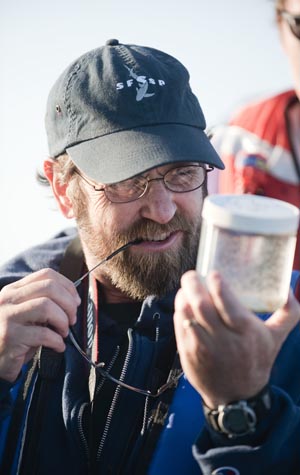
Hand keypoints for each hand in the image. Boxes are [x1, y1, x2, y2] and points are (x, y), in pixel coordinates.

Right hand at [0, 268, 80, 381]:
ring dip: (62, 321)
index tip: (76, 301)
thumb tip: (73, 300)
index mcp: (14, 290)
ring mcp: (7, 317)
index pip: (46, 274)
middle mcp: (8, 299)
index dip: (67, 286)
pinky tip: (58, 347)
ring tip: (63, 332)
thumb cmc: (14, 337)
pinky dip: (57, 341)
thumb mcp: (25, 314)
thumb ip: (42, 302)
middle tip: (72, 319)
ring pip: (46, 306)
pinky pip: (43, 334)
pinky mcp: (10, 337)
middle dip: (68, 303)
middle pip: (49, 287)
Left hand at [174, 270, 299, 407]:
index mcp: (246, 333)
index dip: (218, 286)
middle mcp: (224, 341)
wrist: (237, 397)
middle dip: (193, 285)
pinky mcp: (188, 354)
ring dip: (183, 297)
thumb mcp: (276, 338)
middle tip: (193, 275)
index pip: (228, 305)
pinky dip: (179, 311)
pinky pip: (179, 326)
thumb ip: (287, 314)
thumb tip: (290, 290)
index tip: (214, 273)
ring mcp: (203, 348)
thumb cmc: (256, 360)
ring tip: (186, 288)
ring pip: (187, 315)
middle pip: (202, 307)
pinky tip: (183, 304)